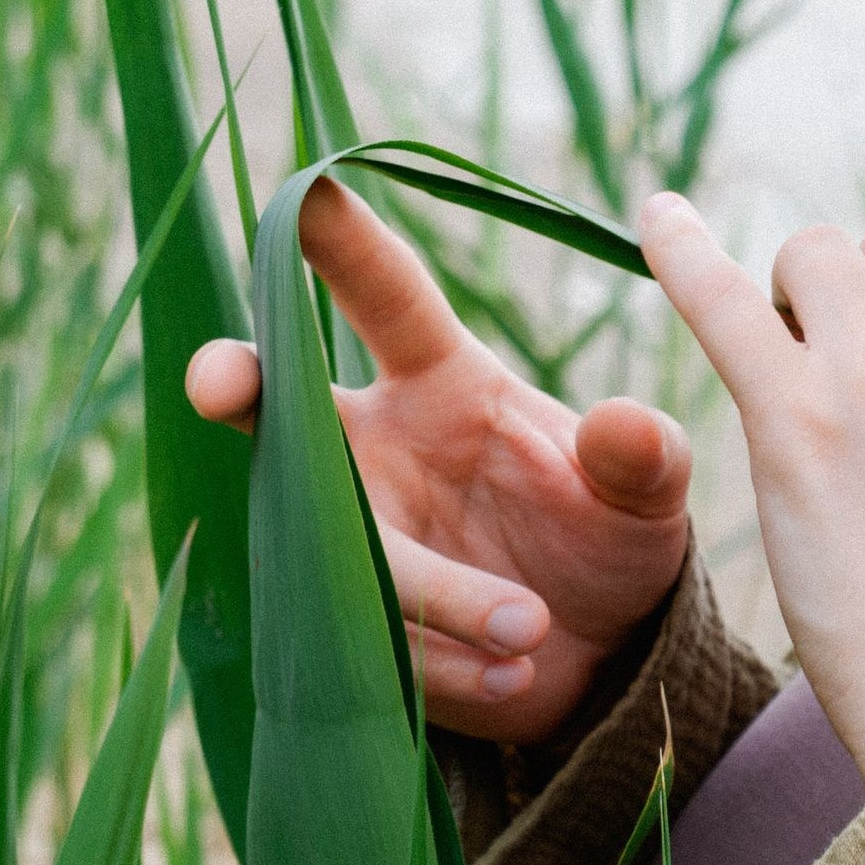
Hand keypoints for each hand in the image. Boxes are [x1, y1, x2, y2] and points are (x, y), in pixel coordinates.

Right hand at [187, 178, 691, 744]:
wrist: (597, 660)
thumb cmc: (611, 540)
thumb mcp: (650, 499)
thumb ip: (643, 458)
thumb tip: (627, 425)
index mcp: (443, 383)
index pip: (388, 299)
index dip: (344, 246)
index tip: (308, 191)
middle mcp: (372, 448)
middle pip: (285, 409)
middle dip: (238, 383)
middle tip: (215, 377)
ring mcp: (351, 535)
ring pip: (346, 549)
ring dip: (440, 595)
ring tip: (534, 630)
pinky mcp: (349, 625)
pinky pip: (373, 641)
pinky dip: (452, 664)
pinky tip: (516, 674)